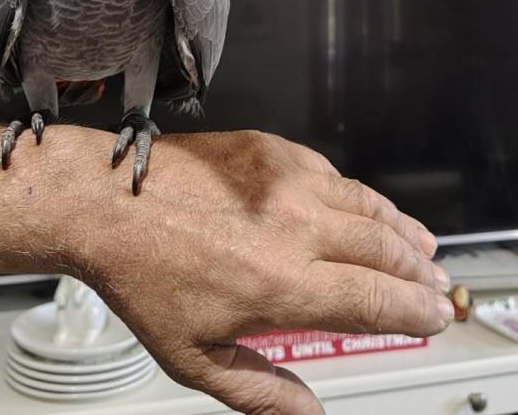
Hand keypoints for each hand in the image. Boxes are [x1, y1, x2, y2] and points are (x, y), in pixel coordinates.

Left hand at [63, 130, 451, 414]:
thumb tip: (307, 413)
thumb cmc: (141, 274)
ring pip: (367, 205)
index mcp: (283, 284)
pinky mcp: (268, 150)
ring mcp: (284, 181)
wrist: (107, 201)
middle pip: (387, 250)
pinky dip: (355, 194)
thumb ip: (260, 392)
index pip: (380, 302)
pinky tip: (359, 206)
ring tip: (418, 245)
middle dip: (419, 273)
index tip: (431, 318)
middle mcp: (295, 226)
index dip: (416, 314)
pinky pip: (330, 172)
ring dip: (400, 229)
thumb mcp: (193, 357)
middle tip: (432, 285)